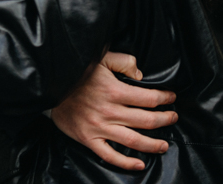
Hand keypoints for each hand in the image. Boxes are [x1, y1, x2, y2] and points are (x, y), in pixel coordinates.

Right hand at [51, 51, 177, 171]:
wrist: (50, 87)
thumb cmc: (77, 72)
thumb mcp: (101, 58)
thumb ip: (124, 62)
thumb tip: (140, 75)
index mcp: (115, 91)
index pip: (149, 98)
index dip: (164, 98)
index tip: (171, 98)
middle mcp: (110, 112)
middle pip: (146, 120)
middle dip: (165, 120)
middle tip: (173, 118)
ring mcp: (99, 128)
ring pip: (133, 141)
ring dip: (153, 144)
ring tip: (165, 144)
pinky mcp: (89, 140)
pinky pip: (110, 155)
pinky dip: (126, 163)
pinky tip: (140, 164)